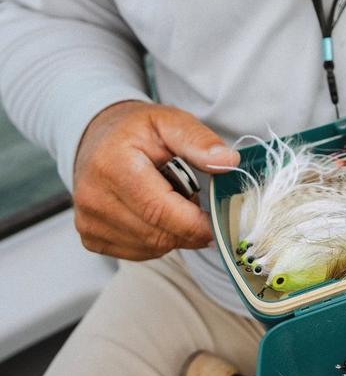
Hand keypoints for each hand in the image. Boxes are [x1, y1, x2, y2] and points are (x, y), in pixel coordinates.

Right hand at [73, 100, 238, 259]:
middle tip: (195, 202)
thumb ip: (199, 141)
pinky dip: (156, 239)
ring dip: (173, 233)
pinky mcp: (90, 237)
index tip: (218, 221)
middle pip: (156, 234)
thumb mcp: (171, 122)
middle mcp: (93, 196)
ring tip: (171, 200)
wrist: (99, 138)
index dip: (194, 223)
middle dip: (187, 227)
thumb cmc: (139, 130)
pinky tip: (155, 214)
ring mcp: (87, 220)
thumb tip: (229, 162)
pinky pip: (137, 253)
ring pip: (150, 248)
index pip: (159, 210)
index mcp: (113, 164)